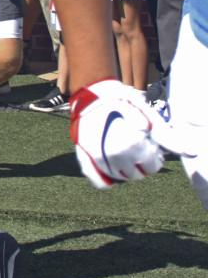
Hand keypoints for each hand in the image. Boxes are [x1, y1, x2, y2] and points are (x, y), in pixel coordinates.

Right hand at [69, 79, 187, 188]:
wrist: (94, 95)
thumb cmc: (124, 105)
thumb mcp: (150, 118)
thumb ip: (169, 139)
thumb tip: (192, 153)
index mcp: (134, 145)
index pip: (153, 167)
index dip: (154, 156)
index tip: (148, 144)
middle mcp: (115, 154)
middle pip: (138, 175)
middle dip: (140, 164)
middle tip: (135, 146)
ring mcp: (98, 157)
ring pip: (121, 178)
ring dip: (125, 169)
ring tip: (123, 152)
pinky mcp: (85, 157)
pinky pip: (99, 182)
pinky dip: (107, 180)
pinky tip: (111, 168)